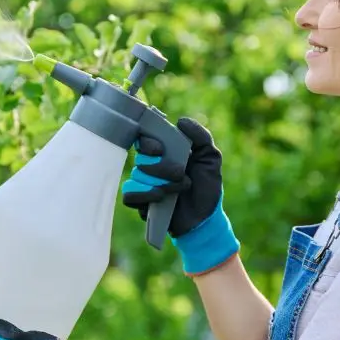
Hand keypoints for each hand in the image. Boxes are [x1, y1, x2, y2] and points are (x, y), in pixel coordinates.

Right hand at [120, 117, 239, 274]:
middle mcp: (151, 166)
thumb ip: (201, 137)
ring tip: (180, 189)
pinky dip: (144, 194)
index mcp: (164, 152)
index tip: (161, 149)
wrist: (206, 218)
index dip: (148, 142)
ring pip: (138, 176)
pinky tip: (160, 197)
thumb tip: (181, 121)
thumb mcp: (210, 158)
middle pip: (141, 158)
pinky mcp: (141, 204)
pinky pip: (129, 196)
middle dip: (161, 166)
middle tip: (180, 173)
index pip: (144, 139)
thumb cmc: (207, 187)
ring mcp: (144, 185)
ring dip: (161, 182)